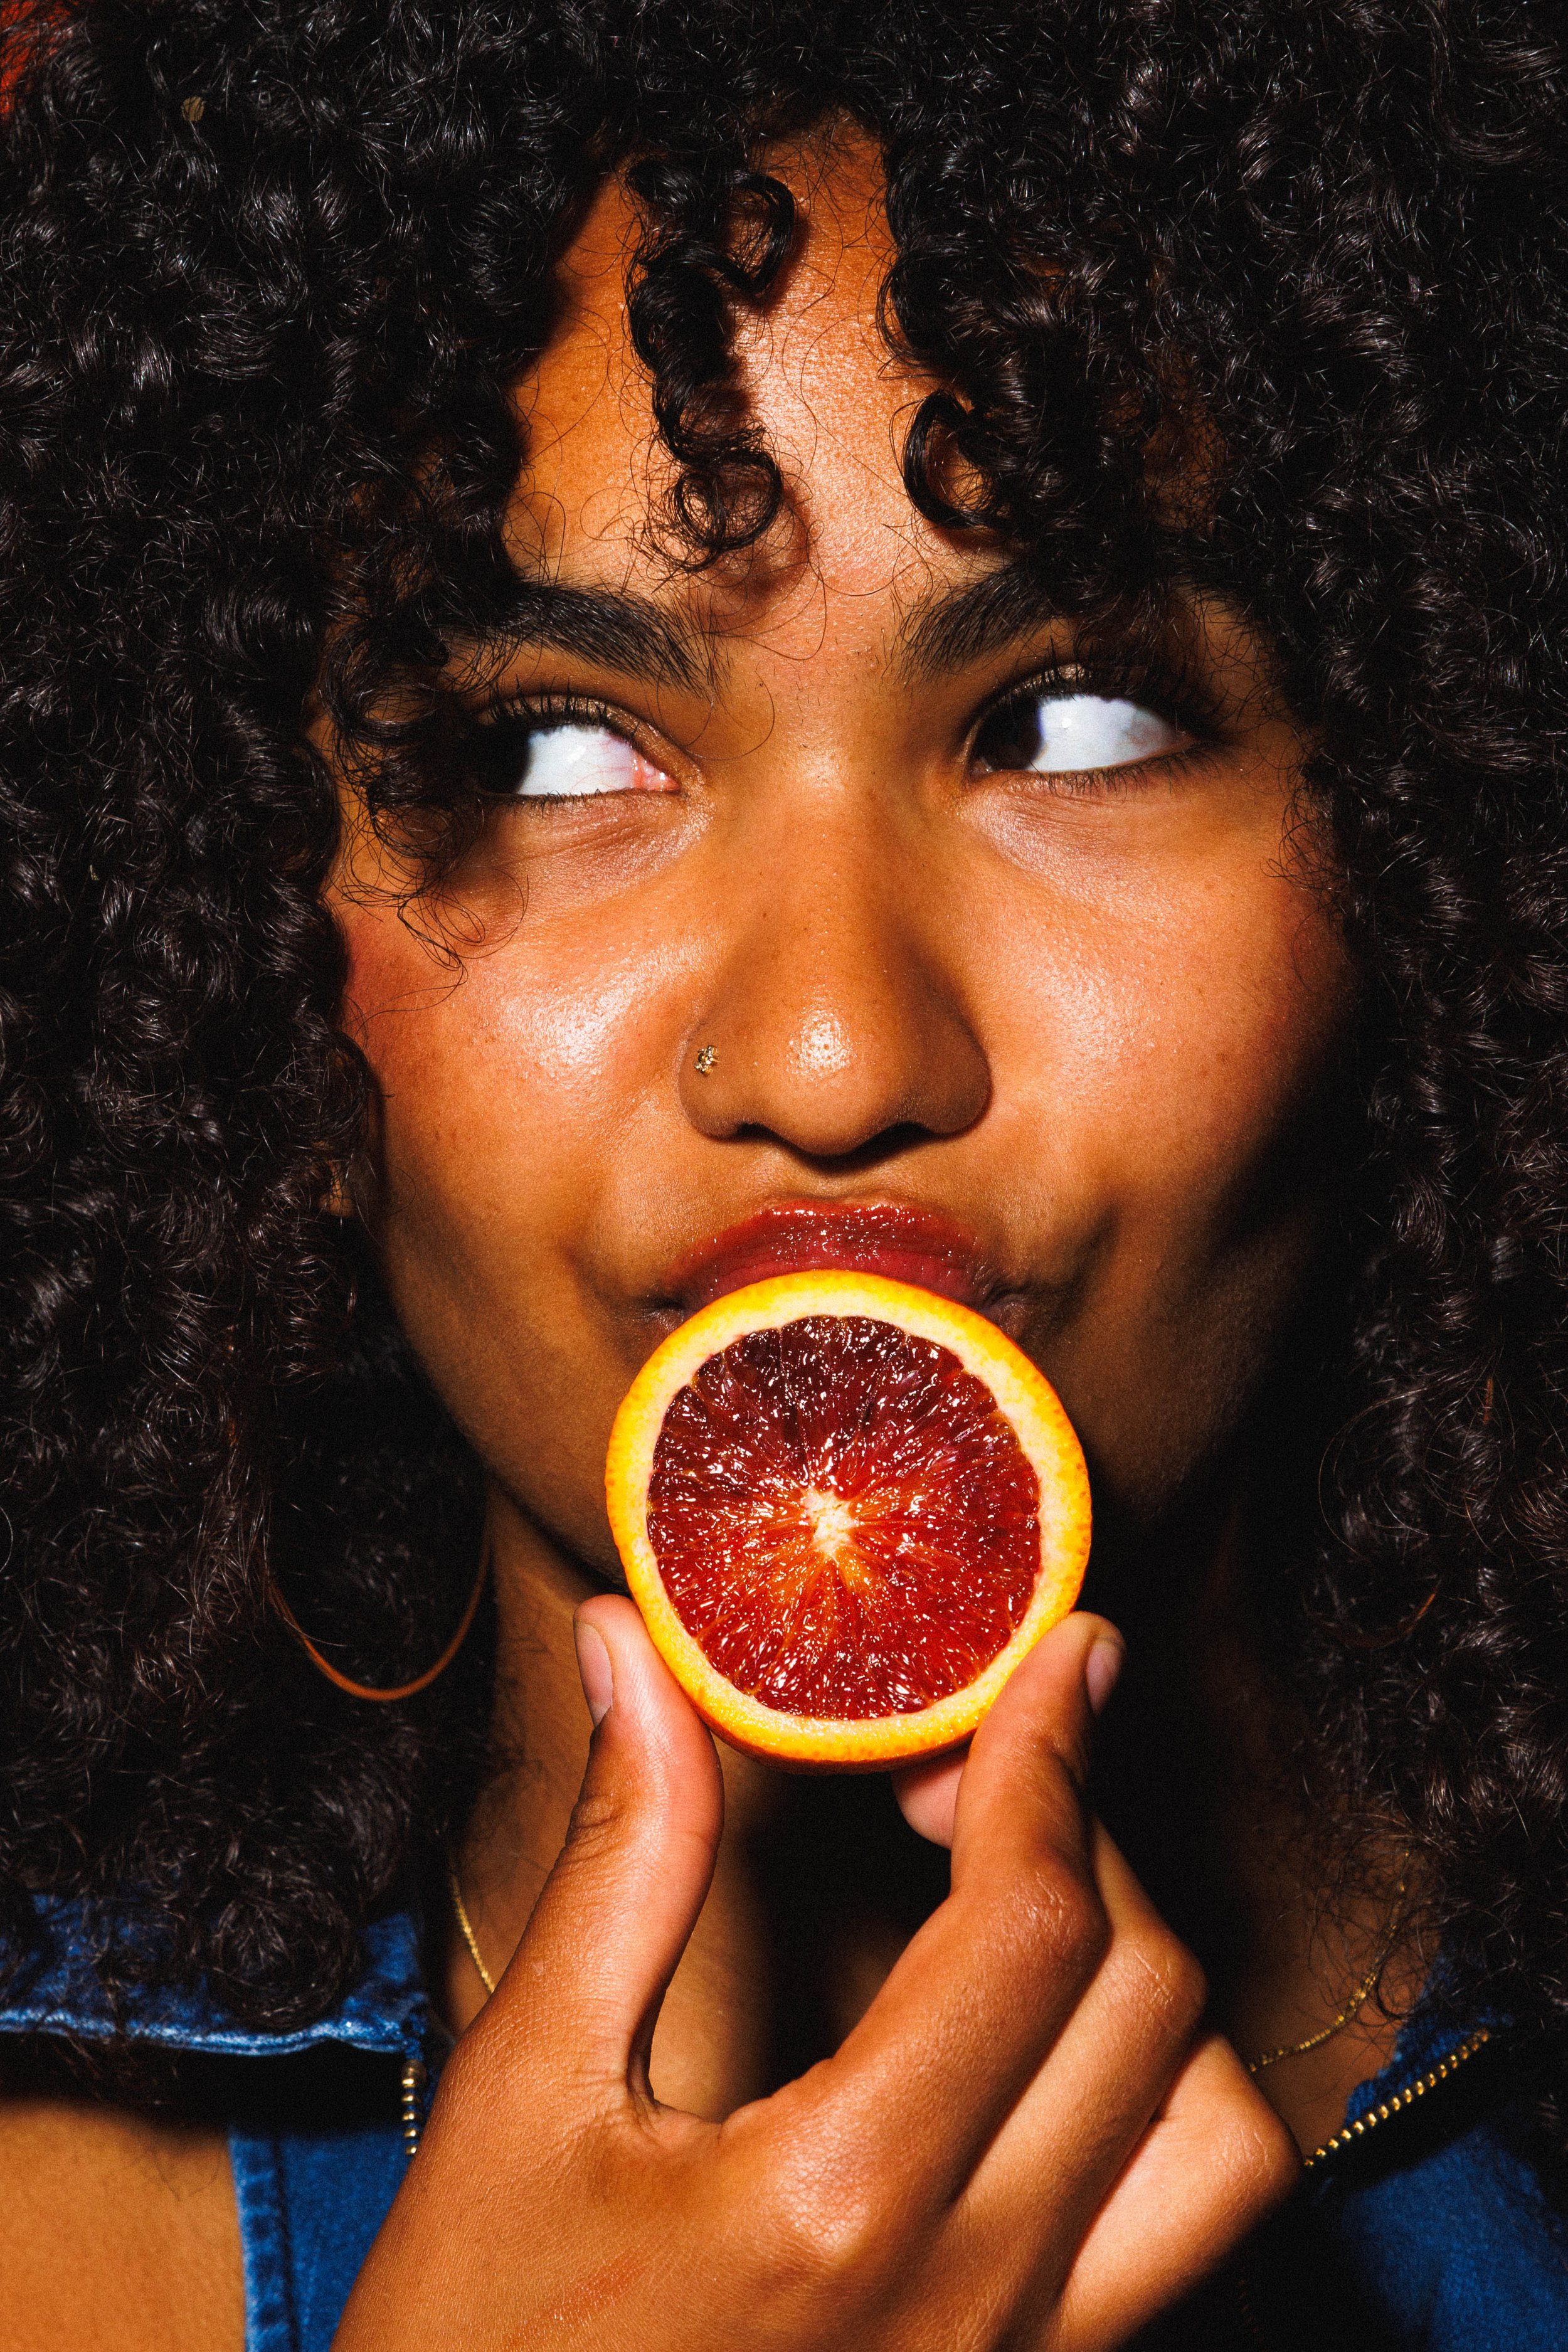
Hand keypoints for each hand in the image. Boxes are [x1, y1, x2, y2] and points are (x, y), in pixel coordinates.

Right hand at [334, 1604, 1295, 2350]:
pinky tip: (1027, 2053)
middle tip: (969, 1772)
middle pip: (1148, 2004)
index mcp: (839, 2203)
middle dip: (1088, 1837)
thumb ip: (619, 1857)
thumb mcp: (518, 2093)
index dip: (1049, 1757)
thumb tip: (633, 1651)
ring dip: (1153, 1990)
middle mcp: (973, 2303)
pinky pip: (1172, 2247)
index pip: (1032, 1924)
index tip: (1050, 1655)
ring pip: (1216, 2145)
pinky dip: (1148, 2109)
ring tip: (1026, 1911)